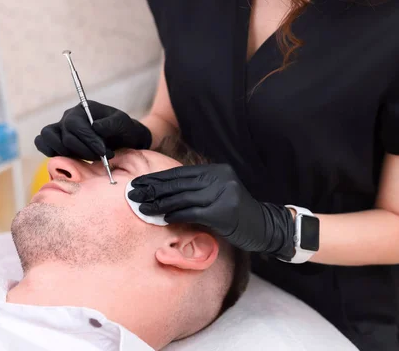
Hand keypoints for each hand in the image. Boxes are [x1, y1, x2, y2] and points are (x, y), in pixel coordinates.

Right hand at [34, 101, 151, 159]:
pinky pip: (42, 142)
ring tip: (87, 158)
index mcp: (83, 109)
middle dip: (84, 150)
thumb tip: (95, 127)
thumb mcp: (123, 124)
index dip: (87, 140)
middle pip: (65, 136)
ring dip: (68, 153)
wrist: (122, 140)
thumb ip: (112, 124)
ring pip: (48, 137)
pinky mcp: (57, 142)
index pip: (75, 124)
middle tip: (102, 157)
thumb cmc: (123, 130)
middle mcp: (69, 117)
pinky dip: (49, 150)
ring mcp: (61, 129)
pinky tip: (67, 158)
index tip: (103, 152)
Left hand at [128, 164, 295, 256]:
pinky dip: (175, 215)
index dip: (157, 178)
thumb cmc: (236, 214)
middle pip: (178, 183)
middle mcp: (220, 178)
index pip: (180, 173)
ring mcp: (223, 194)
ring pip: (182, 198)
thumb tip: (163, 192)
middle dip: (152, 189)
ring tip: (142, 207)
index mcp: (216, 170)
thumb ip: (195, 190)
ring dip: (159, 204)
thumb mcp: (217, 194)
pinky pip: (193, 212)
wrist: (265, 227)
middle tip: (132, 194)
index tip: (138, 182)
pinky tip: (162, 218)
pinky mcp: (224, 212)